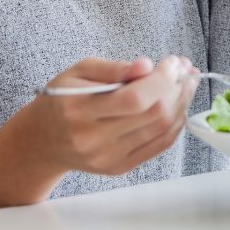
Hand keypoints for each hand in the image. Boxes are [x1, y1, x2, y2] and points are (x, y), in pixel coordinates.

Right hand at [33, 55, 200, 174]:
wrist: (43, 141)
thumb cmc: (61, 99)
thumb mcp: (78, 71)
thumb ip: (113, 67)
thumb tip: (147, 65)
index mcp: (79, 109)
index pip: (134, 98)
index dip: (162, 79)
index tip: (174, 62)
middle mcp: (93, 138)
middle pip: (152, 115)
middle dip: (177, 88)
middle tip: (186, 69)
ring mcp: (108, 157)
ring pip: (161, 130)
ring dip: (181, 104)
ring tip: (187, 84)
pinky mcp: (119, 167)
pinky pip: (158, 146)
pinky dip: (175, 124)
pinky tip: (178, 106)